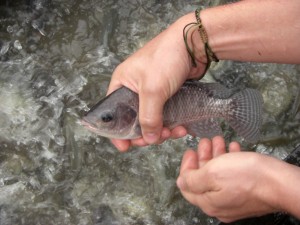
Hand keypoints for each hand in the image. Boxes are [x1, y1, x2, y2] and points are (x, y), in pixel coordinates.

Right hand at [107, 13, 205, 150]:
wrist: (193, 43)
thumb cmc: (166, 58)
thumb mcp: (152, 90)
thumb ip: (148, 117)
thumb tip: (149, 138)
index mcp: (121, 85)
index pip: (113, 114)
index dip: (118, 132)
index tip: (125, 147)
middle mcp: (133, 90)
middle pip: (134, 121)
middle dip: (146, 133)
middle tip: (158, 139)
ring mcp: (151, 93)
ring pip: (152, 120)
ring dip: (163, 130)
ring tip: (175, 132)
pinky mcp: (166, 95)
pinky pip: (165, 115)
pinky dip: (172, 123)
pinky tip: (181, 127)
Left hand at [176, 136, 280, 222]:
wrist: (280, 183)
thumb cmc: (247, 177)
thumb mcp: (212, 174)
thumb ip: (192, 179)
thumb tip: (180, 182)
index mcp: (208, 202)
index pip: (187, 185)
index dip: (186, 166)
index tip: (190, 151)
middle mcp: (220, 204)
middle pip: (204, 178)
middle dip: (203, 157)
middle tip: (205, 142)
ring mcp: (234, 200)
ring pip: (219, 175)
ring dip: (217, 155)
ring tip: (218, 140)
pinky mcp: (247, 193)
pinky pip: (233, 176)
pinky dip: (231, 161)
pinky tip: (233, 148)